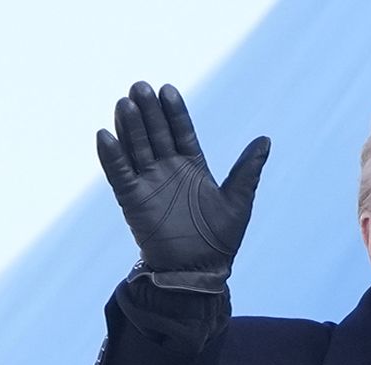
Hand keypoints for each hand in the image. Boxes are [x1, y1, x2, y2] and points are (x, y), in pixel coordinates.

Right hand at [96, 82, 270, 291]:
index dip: (174, 111)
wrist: (197, 272)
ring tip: (124, 103)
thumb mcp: (238, 201)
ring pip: (136, 148)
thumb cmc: (221, 239)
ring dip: (130, 126)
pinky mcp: (132, 200)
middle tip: (140, 87)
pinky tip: (105, 135)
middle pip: (155, 133)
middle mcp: (168, 169)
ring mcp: (149, 183)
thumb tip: (265, 140)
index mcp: (192, 165)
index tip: (167, 89)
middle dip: (148, 111)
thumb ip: (247, 170)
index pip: (181, 130)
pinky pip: (119, 174)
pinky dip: (112, 156)